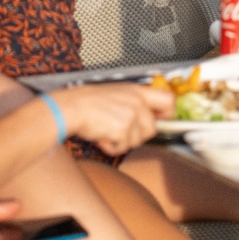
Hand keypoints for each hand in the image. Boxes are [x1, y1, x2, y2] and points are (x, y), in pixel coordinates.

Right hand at [57, 82, 174, 156]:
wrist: (70, 108)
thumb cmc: (87, 101)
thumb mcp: (116, 93)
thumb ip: (134, 102)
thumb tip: (148, 116)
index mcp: (137, 91)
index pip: (168, 100)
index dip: (168, 113)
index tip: (161, 119)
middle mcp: (137, 102)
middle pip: (152, 129)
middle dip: (137, 135)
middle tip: (121, 131)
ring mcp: (131, 116)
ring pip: (137, 141)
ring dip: (122, 141)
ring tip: (107, 130)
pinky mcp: (123, 130)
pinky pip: (123, 148)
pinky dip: (111, 147)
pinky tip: (101, 136)